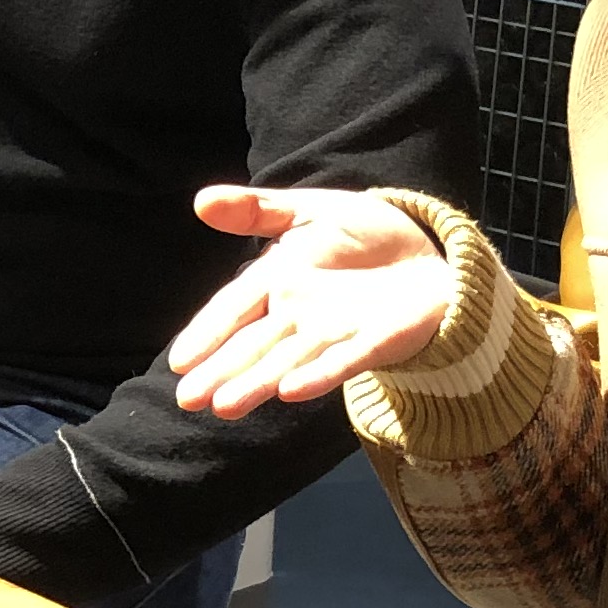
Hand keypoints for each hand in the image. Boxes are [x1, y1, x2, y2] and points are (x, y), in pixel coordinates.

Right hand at [170, 185, 468, 418]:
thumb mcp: (309, 212)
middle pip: (253, 346)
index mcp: (277, 281)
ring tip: (224, 406)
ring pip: (288, 362)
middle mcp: (298, 315)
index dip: (206, 333)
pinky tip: (290, 393)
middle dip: (221, 373)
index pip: (233, 309)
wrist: (426, 253)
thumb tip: (200, 200)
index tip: (180, 360)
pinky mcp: (374, 343)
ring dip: (257, 383)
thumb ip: (257, 210)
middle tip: (188, 400)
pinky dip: (317, 376)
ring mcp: (334, 333)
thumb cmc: (363, 235)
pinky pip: (342, 362)